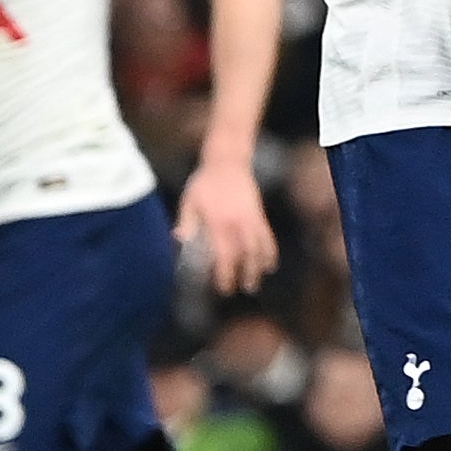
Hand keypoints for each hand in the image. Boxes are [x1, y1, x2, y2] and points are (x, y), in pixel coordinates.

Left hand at [181, 162, 279, 294]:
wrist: (229, 161)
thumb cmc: (205, 181)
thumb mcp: (190, 199)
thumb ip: (186, 221)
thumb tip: (180, 240)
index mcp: (219, 222)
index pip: (225, 254)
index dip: (225, 273)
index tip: (223, 287)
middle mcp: (238, 223)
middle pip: (245, 255)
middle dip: (244, 274)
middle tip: (242, 289)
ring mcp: (252, 218)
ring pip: (259, 248)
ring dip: (259, 266)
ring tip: (257, 281)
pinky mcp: (259, 213)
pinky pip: (267, 236)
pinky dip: (270, 251)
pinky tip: (270, 262)